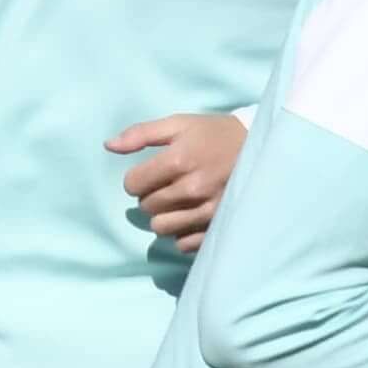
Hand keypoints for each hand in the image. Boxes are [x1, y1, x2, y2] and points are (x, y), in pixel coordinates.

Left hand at [109, 113, 248, 254]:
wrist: (259, 147)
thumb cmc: (213, 134)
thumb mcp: (178, 124)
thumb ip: (141, 134)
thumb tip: (109, 146)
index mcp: (179, 160)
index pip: (133, 184)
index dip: (136, 179)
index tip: (148, 173)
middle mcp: (193, 188)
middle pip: (147, 207)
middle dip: (150, 196)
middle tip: (166, 185)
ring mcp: (208, 210)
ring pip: (162, 228)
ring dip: (164, 216)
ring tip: (176, 202)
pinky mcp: (219, 226)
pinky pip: (184, 243)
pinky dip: (182, 232)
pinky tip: (189, 216)